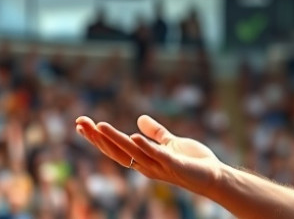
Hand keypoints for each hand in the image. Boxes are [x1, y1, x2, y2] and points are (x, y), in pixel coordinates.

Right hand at [75, 115, 221, 193]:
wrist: (214, 175)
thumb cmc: (193, 162)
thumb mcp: (170, 143)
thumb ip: (156, 132)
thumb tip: (139, 118)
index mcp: (143, 159)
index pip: (115, 149)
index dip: (98, 138)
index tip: (81, 124)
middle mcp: (146, 165)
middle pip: (116, 152)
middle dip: (97, 138)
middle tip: (80, 123)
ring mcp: (159, 166)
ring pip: (132, 152)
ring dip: (115, 139)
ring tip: (100, 125)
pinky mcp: (174, 164)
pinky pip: (157, 155)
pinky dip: (145, 146)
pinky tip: (133, 135)